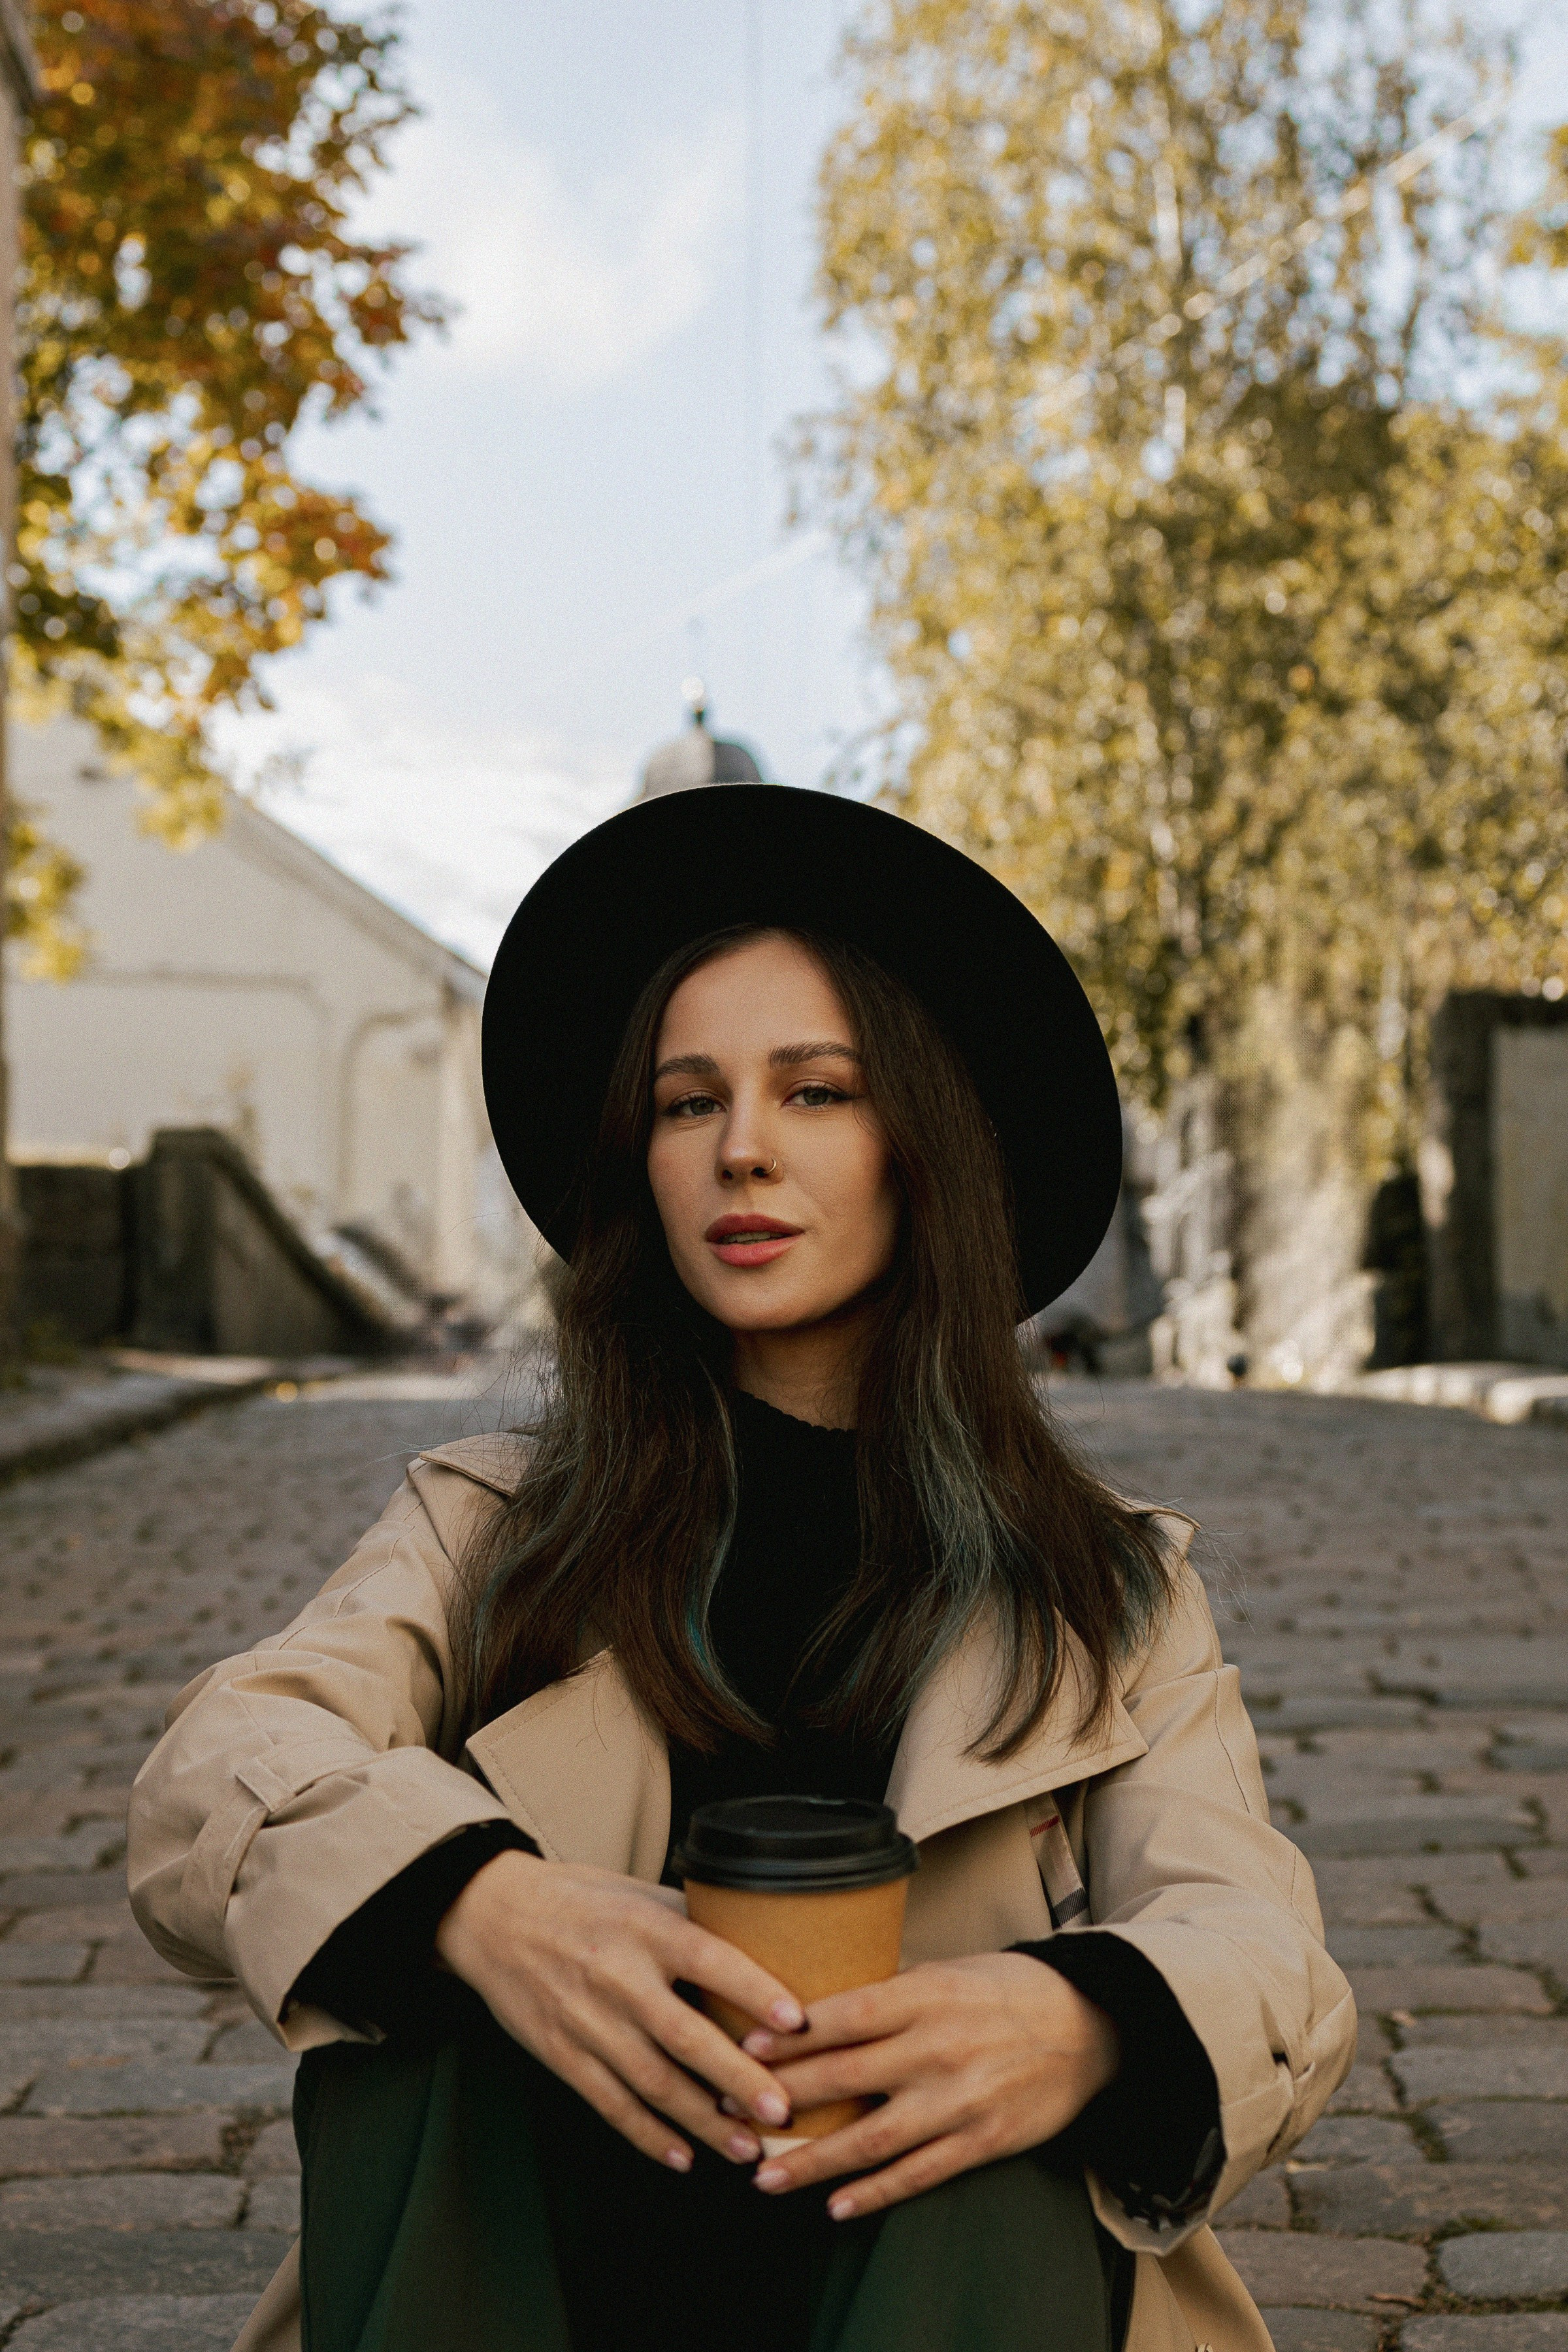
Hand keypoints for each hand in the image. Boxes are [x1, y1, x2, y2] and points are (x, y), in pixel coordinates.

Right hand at [434, 1850, 804, 2173]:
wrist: (492, 1917)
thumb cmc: (579, 1901)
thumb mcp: (637, 1895)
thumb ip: (692, 1922)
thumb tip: (761, 1947)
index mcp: (645, 1928)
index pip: (710, 1960)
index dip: (755, 1991)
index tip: (796, 2023)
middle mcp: (618, 1976)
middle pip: (687, 2036)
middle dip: (739, 2080)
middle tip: (783, 2111)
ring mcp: (587, 2021)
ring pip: (654, 2083)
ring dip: (704, 2122)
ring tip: (746, 2148)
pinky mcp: (561, 2054)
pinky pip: (611, 2104)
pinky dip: (648, 2135)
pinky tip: (682, 2156)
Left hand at [738, 1952, 1118, 2219]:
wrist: (1090, 2026)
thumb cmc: (1007, 1990)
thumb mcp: (948, 1972)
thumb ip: (891, 1993)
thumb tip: (822, 2009)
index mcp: (926, 1995)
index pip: (843, 2015)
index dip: (789, 2037)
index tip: (741, 2047)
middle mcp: (939, 2047)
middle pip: (844, 2077)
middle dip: (781, 2097)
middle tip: (728, 2107)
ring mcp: (961, 2100)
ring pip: (872, 2138)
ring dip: (813, 2162)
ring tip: (764, 2176)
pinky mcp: (983, 2141)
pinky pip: (919, 2174)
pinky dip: (875, 2193)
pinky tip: (836, 2207)